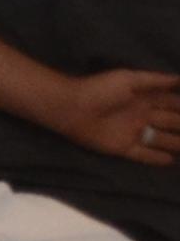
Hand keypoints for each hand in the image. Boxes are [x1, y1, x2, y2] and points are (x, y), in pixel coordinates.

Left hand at [47, 67, 179, 164]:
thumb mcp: (130, 79)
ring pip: (162, 140)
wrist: (71, 107)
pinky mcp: (123, 147)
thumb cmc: (100, 89)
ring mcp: (134, 132)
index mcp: (145, 98)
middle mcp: (143, 116)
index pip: (173, 103)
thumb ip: (155, 80)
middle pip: (172, 123)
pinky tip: (171, 161)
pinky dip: (156, 158)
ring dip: (177, 144)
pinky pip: (144, 154)